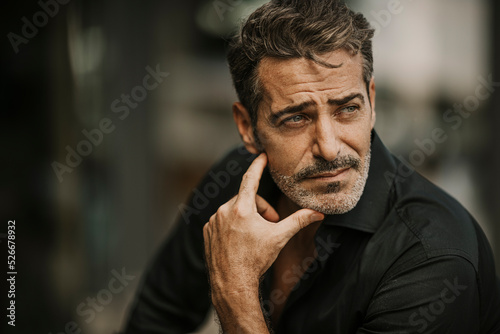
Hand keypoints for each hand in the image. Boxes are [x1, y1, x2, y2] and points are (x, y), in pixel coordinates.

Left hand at [203, 153, 324, 293]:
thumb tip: (319, 214)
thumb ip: (299, 221)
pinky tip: (240, 241)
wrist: (232, 283)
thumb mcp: (279, 238)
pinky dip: (232, 225)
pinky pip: (222, 220)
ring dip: (246, 218)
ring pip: (234, 210)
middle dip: (260, 209)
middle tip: (271, 224)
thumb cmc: (256, 260)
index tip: (262, 155)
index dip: (258, 165)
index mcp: (241, 208)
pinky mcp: (207, 231)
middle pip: (247, 199)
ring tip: (255, 236)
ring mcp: (213, 221)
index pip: (250, 178)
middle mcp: (224, 211)